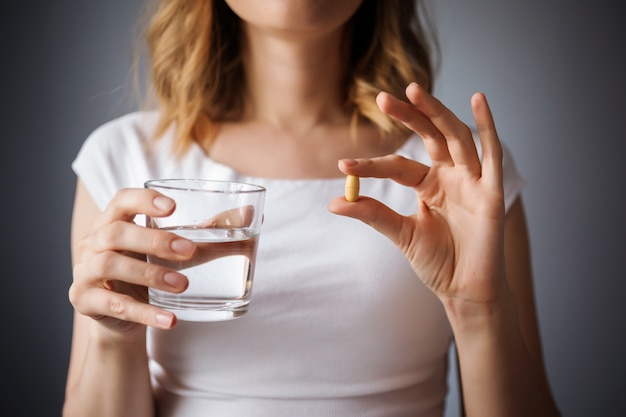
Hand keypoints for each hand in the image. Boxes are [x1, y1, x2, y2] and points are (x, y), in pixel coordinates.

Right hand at [69, 188, 195, 336]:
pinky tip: (170, 320)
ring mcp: (85, 272)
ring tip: (183, 285)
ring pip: (109, 265)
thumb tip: (251, 213)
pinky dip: (144, 313)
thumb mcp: (173, 251)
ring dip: (149, 274)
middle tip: (188, 251)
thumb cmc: (148, 270)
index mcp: (114, 221)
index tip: (172, 207)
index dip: (144, 200)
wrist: (120, 317)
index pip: (121, 200)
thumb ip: (208, 233)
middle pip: (115, 233)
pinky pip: (113, 305)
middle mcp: (94, 243)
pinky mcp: (85, 301)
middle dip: (154, 240)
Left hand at [329, 83, 505, 304]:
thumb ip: (372, 214)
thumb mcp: (400, 233)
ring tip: (414, 91)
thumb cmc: (438, 263)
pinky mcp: (492, 191)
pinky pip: (492, 154)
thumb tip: (334, 202)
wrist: (464, 290)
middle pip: (429, 136)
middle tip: (382, 98)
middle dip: (408, 116)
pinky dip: (487, 126)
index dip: (372, 165)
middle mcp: (450, 176)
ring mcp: (472, 181)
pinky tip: (479, 100)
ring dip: (436, 112)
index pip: (398, 165)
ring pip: (454, 137)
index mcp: (429, 184)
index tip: (343, 164)